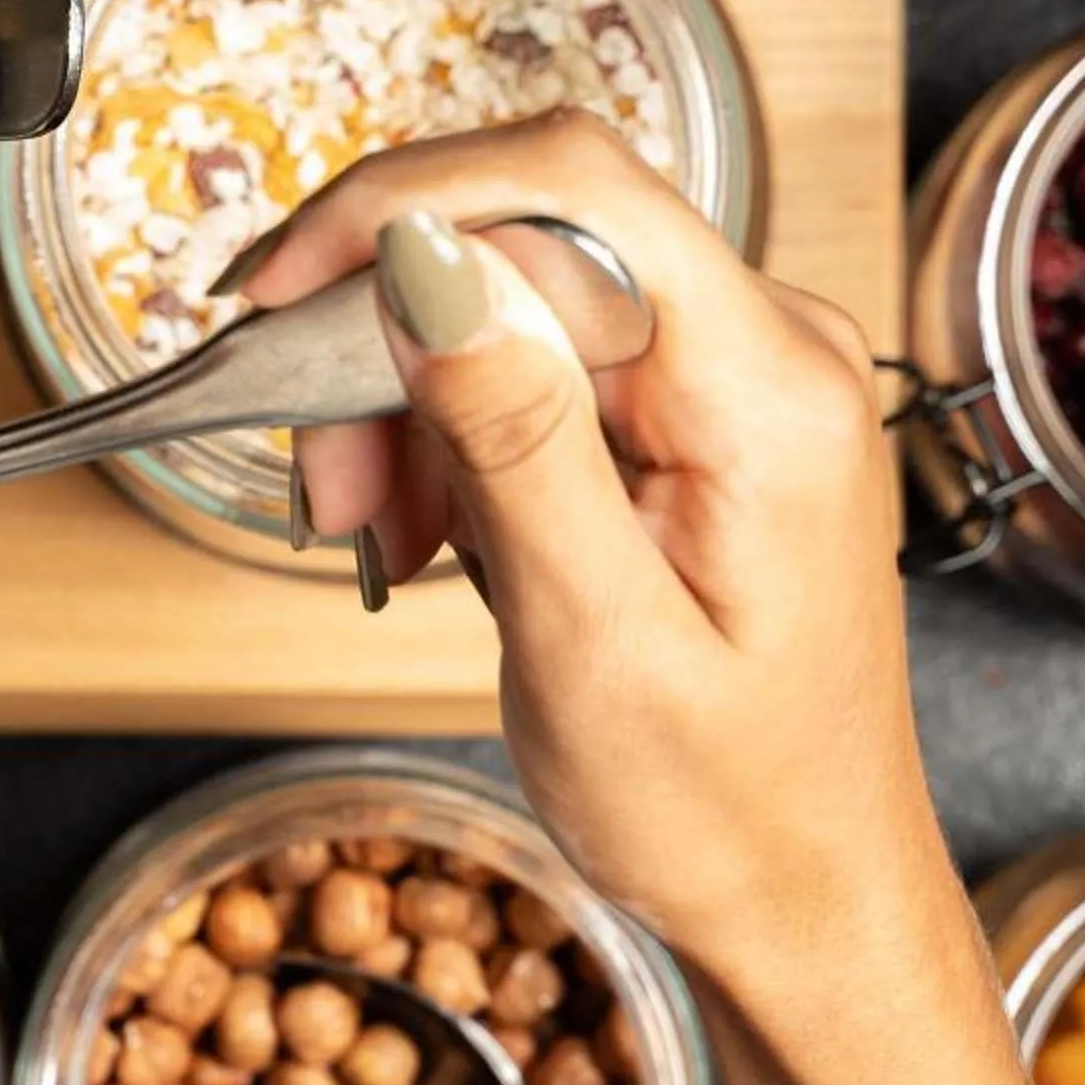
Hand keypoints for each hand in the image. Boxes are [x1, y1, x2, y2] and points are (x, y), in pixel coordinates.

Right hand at [241, 114, 966, 1011]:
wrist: (807, 899)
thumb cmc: (726, 810)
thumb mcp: (594, 642)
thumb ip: (514, 437)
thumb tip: (426, 262)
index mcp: (770, 390)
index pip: (570, 186)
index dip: (399, 205)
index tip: (277, 292)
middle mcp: (771, 348)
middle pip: (526, 237)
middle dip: (387, 336)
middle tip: (325, 482)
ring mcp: (736, 376)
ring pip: (513, 302)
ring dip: (409, 403)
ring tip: (381, 535)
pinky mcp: (695, 415)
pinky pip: (539, 368)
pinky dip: (455, 438)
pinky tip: (437, 533)